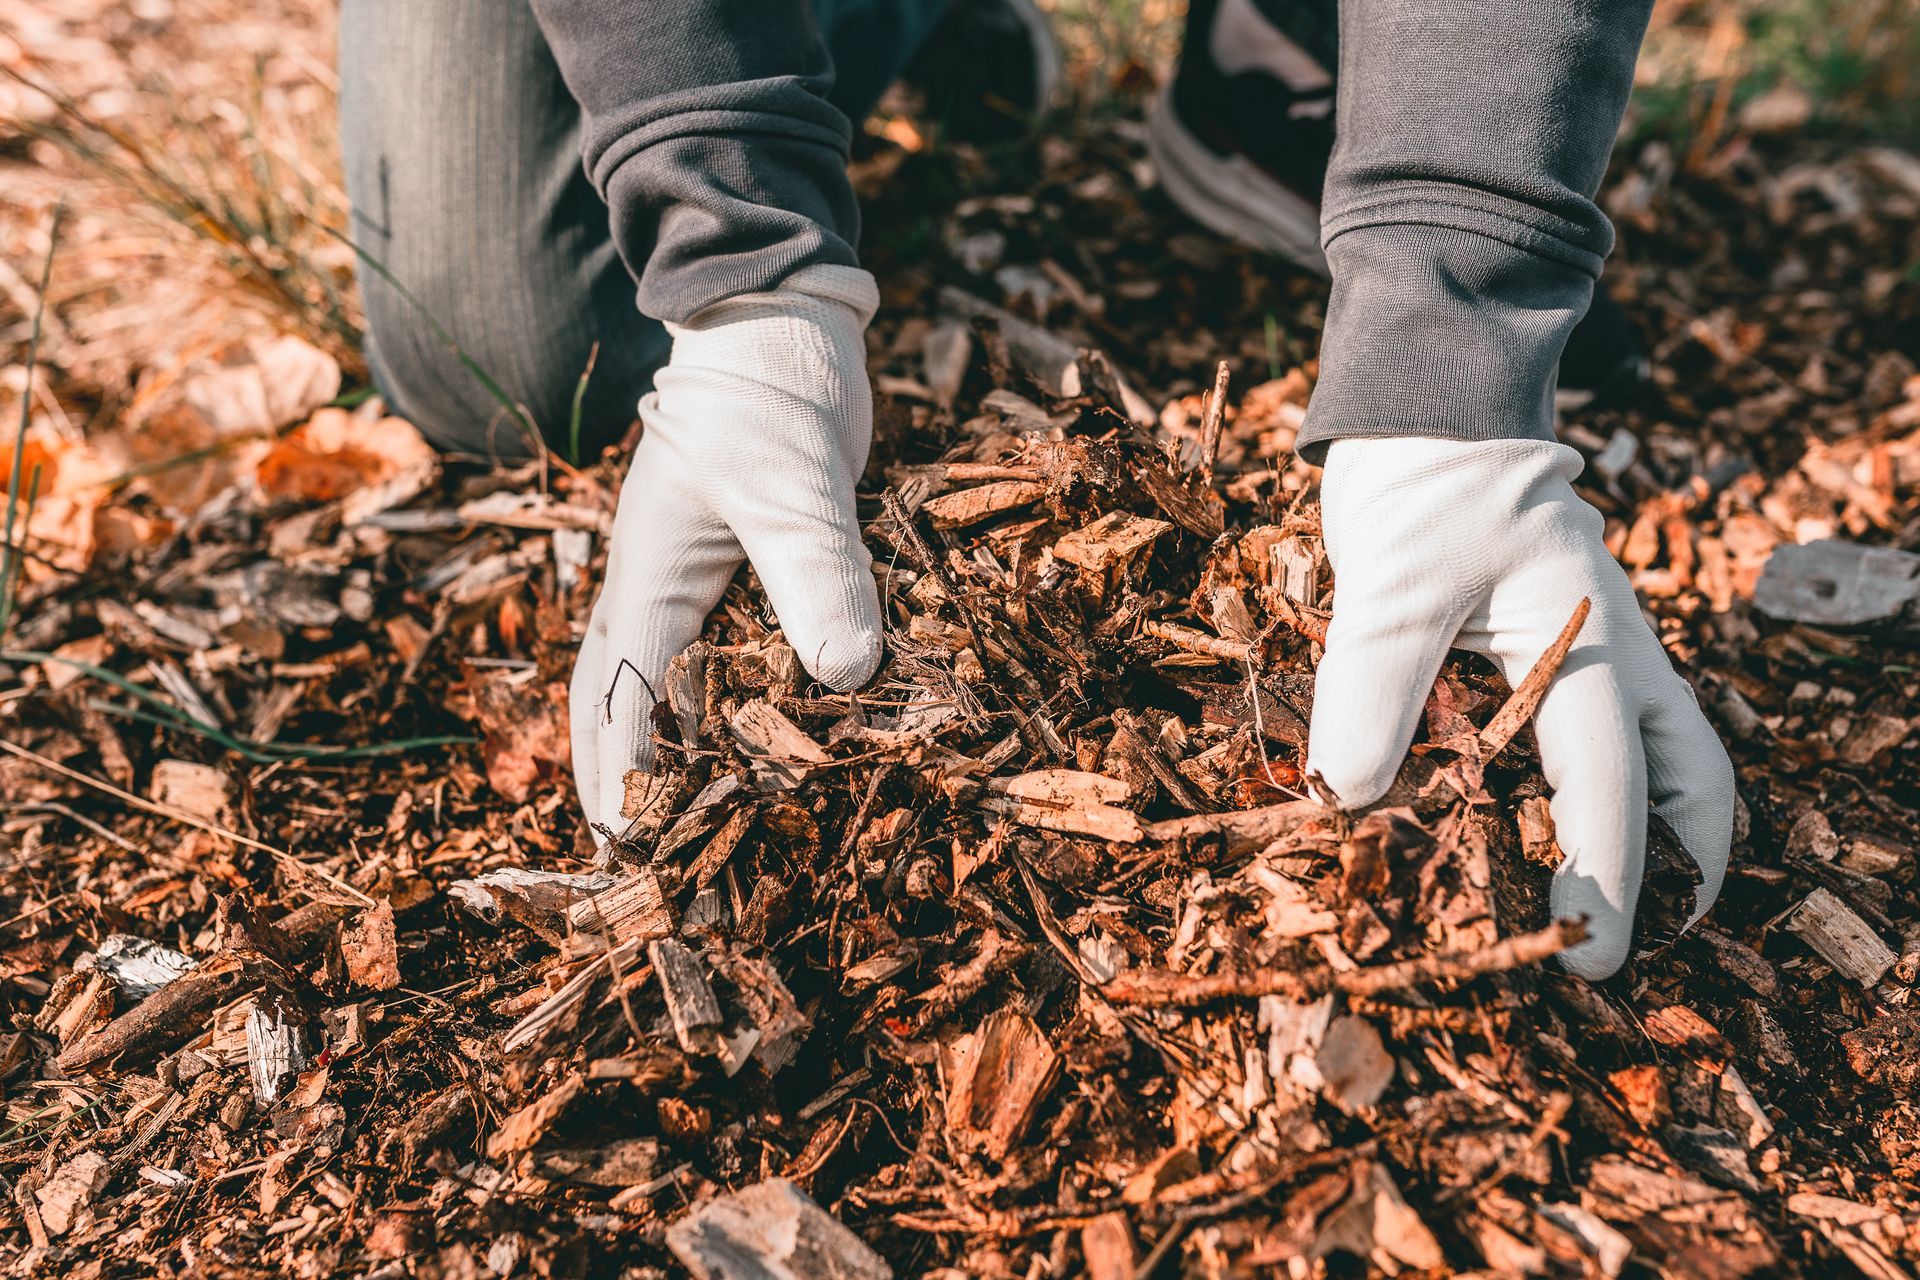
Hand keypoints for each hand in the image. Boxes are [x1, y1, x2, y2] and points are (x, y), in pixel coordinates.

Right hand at [570, 266, 884, 839]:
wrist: (779, 322)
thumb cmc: (768, 395)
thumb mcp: (792, 484)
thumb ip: (814, 573)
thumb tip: (846, 678)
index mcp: (647, 580)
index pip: (624, 703)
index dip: (629, 784)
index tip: (638, 859)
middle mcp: (652, 589)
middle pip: (612, 703)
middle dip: (616, 782)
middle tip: (632, 864)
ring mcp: (687, 579)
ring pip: (649, 681)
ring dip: (652, 748)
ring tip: (670, 821)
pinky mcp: (733, 568)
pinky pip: (707, 652)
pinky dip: (712, 703)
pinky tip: (747, 735)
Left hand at [1305, 437, 1734, 977]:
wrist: (1428, 408)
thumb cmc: (1419, 488)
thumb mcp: (1390, 588)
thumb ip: (1372, 691)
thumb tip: (1350, 801)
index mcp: (1590, 641)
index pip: (1610, 778)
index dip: (1605, 874)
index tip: (1586, 955)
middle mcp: (1614, 652)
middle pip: (1688, 776)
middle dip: (1677, 868)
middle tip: (1638, 948)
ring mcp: (1598, 647)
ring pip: (1667, 753)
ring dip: (1661, 831)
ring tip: (1626, 905)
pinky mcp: (1558, 646)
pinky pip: (1607, 730)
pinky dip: (1605, 788)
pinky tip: (1552, 827)